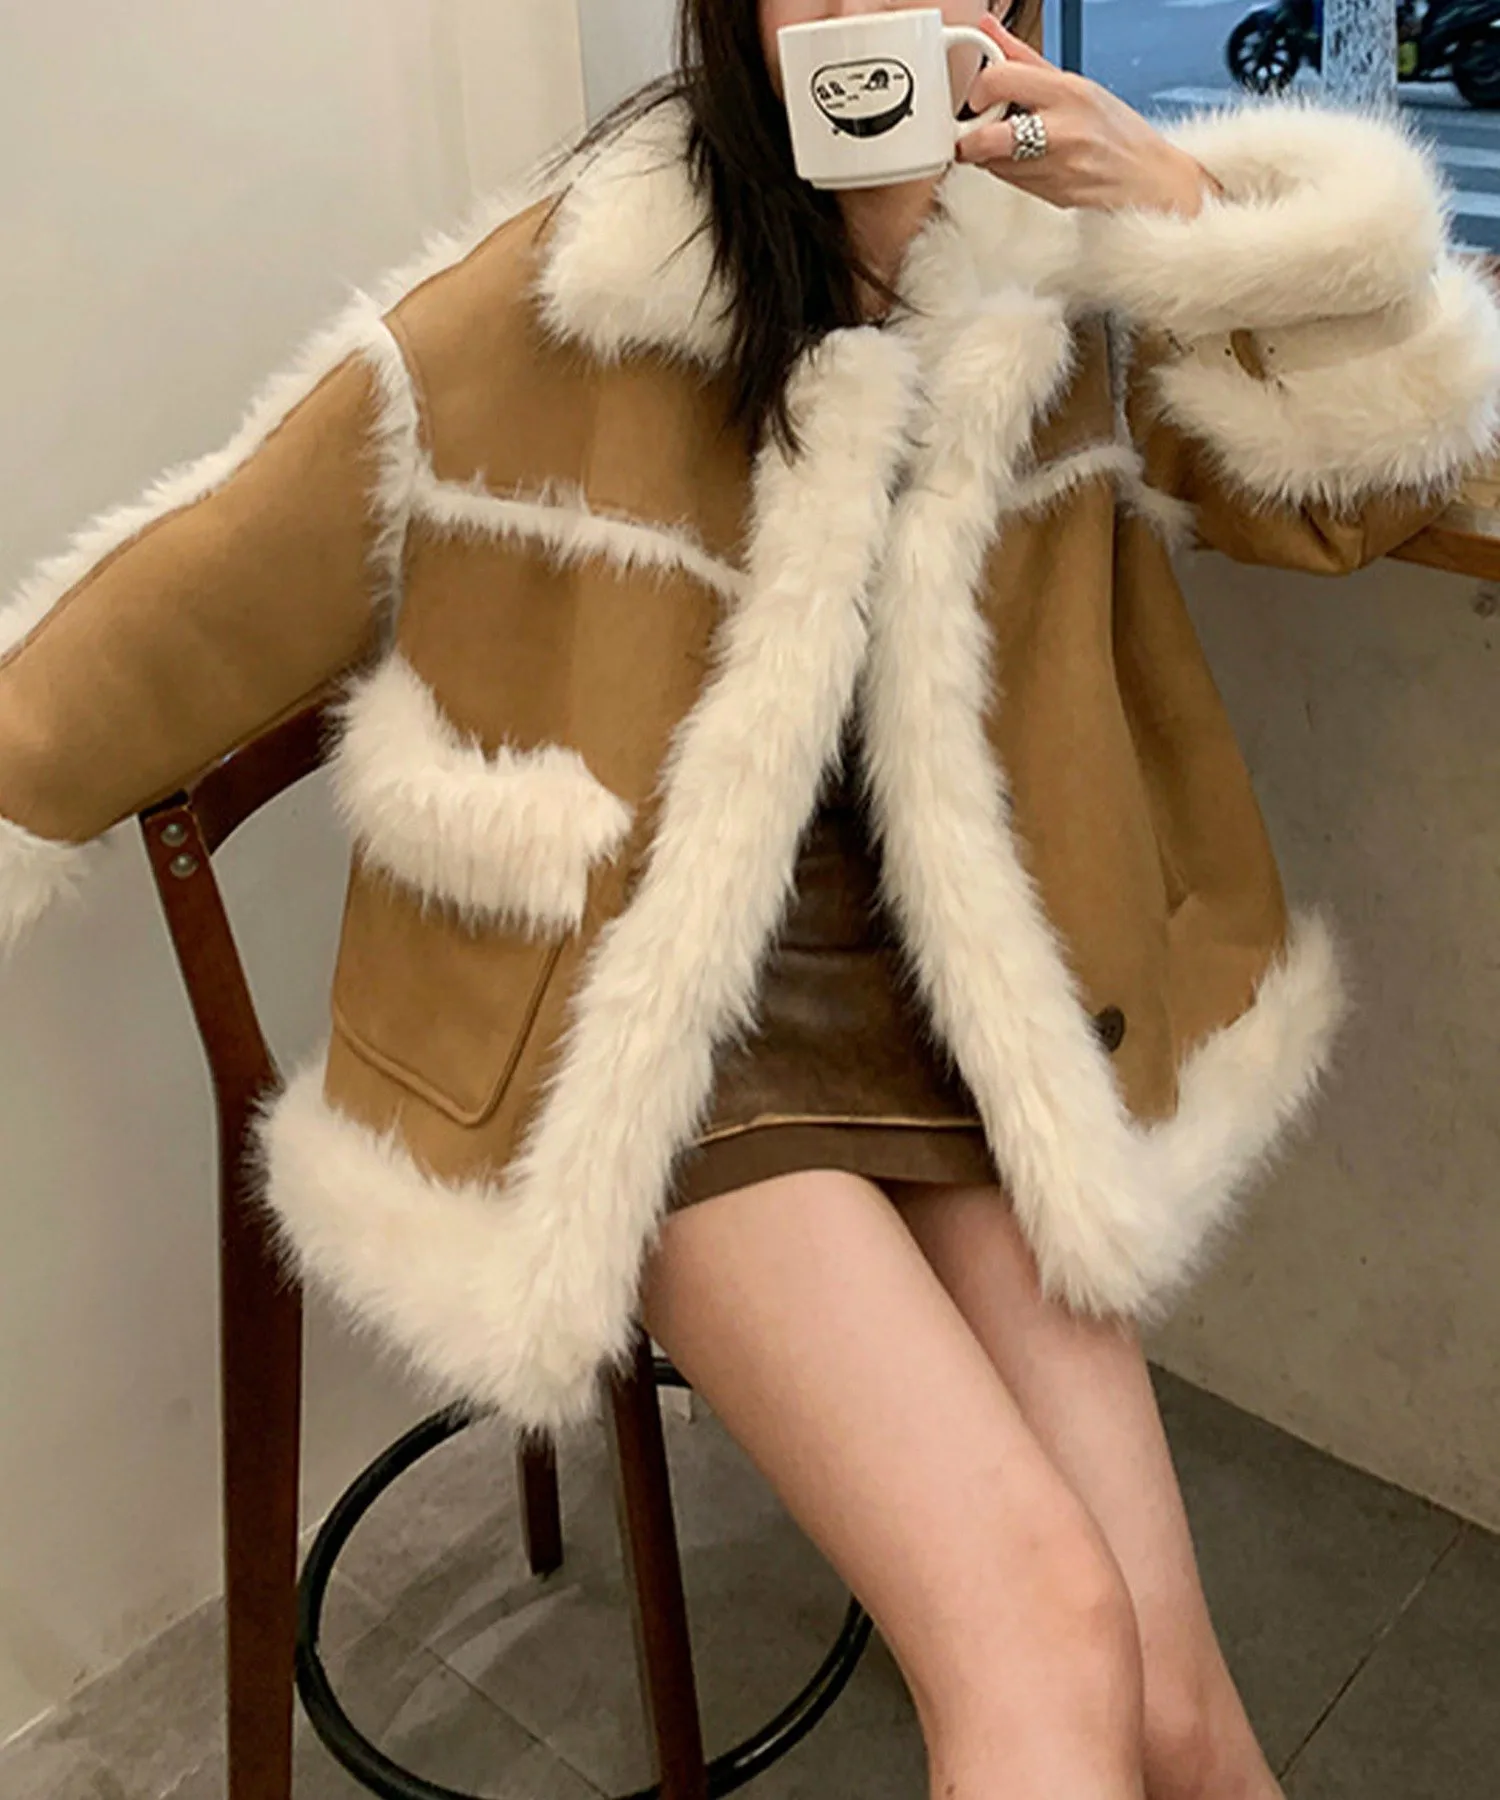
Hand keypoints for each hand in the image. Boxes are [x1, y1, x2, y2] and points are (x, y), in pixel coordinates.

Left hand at [958, 16, 1224, 216]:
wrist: (1146, 180)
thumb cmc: (1115, 131)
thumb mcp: (1074, 83)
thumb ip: (1024, 59)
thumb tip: (989, 30)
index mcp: (1066, 93)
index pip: (998, 81)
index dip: (978, 90)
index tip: (980, 94)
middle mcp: (1058, 132)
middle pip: (985, 138)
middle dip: (970, 135)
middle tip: (977, 126)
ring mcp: (1052, 168)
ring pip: (990, 163)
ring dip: (987, 153)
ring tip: (1008, 140)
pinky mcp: (1047, 195)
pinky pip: (1007, 181)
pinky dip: (1005, 169)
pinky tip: (1024, 159)